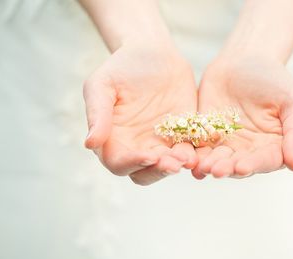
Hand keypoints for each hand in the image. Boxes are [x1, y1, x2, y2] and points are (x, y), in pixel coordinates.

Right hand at [84, 43, 197, 184]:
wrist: (152, 51)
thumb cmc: (121, 67)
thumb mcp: (102, 85)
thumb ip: (97, 113)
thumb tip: (90, 143)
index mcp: (113, 139)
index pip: (118, 163)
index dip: (132, 163)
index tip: (147, 156)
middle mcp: (137, 145)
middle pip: (145, 172)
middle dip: (158, 171)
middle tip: (172, 164)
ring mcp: (161, 142)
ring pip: (168, 166)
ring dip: (177, 166)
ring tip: (187, 159)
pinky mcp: (183, 134)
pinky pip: (189, 150)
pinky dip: (195, 153)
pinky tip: (201, 150)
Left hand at [192, 56, 292, 178]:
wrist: (243, 60)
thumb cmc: (274, 79)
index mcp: (274, 146)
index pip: (265, 161)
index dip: (254, 165)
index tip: (242, 167)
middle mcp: (250, 150)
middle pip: (239, 165)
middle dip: (228, 169)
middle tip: (216, 171)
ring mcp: (227, 145)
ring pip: (218, 161)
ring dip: (209, 166)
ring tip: (202, 167)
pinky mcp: (207, 136)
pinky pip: (200, 148)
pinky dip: (194, 155)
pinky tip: (188, 159)